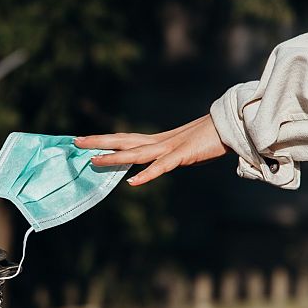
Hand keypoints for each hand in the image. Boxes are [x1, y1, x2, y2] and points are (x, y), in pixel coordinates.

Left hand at [74, 114, 228, 185]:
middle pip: (123, 141)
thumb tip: (157, 163)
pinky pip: (162, 167)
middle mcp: (159, 142)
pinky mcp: (184, 155)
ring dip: (114, 158)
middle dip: (98, 142)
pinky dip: (147, 174)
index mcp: (158, 140)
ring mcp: (170, 148)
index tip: (84, 140)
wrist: (232, 125)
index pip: (124, 138)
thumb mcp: (184, 148)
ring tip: (93, 161)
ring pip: (136, 153)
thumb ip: (168, 156)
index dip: (104, 139)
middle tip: (75, 141)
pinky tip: (133, 182)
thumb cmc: (210, 138)